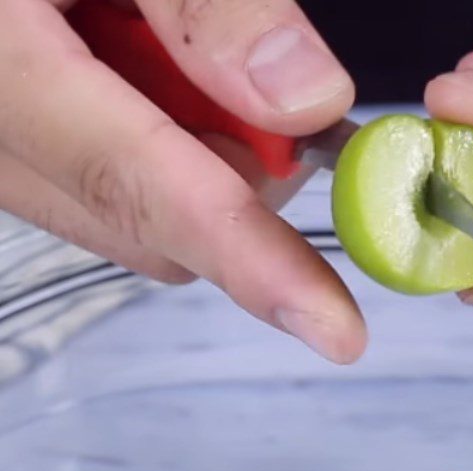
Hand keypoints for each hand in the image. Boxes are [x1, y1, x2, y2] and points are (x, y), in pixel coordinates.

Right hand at [0, 0, 365, 363]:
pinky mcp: (9, 158)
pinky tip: (155, 76)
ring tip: (188, 56)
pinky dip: (164, 153)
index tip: (336, 331)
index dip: (250, 264)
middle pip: (153, 227)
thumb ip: (206, 2)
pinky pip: (107, 191)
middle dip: (239, 186)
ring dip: (202, 164)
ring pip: (134, 218)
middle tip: (264, 88)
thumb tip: (305, 100)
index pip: (139, 188)